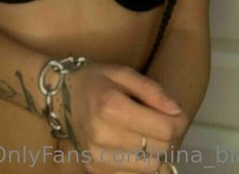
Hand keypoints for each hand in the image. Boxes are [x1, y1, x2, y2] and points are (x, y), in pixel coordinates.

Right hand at [56, 62, 188, 173]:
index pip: (164, 129)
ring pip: (150, 167)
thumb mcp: (123, 73)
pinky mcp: (95, 170)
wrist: (60, 96)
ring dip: (155, 151)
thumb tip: (177, 112)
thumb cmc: (95, 80)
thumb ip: (152, 90)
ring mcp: (97, 157)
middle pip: (160, 149)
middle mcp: (103, 135)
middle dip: (168, 135)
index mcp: (111, 106)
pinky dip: (140, 162)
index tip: (176, 113)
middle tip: (161, 120)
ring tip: (144, 132)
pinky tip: (131, 145)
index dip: (178, 121)